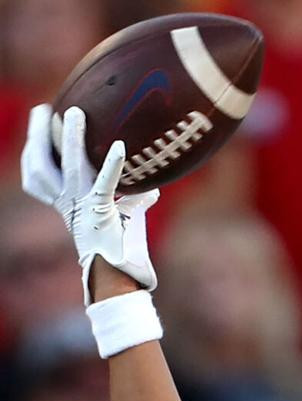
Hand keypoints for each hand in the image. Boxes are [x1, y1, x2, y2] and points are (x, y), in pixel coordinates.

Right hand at [21, 104, 157, 303]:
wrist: (117, 275)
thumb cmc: (120, 249)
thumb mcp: (123, 219)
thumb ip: (134, 200)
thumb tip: (153, 188)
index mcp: (67, 203)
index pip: (39, 174)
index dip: (34, 149)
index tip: (40, 125)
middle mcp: (68, 201)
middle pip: (41, 163)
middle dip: (38, 135)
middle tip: (43, 110)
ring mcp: (83, 205)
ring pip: (68, 165)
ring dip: (71, 138)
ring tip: (76, 113)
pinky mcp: (102, 211)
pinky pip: (105, 183)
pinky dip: (112, 165)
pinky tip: (119, 145)